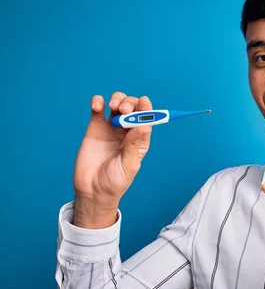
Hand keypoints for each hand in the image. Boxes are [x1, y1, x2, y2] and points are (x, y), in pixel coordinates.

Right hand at [72, 92, 152, 227]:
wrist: (92, 189)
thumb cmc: (115, 181)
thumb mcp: (128, 165)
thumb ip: (134, 145)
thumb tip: (145, 125)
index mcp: (140, 140)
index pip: (147, 119)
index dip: (147, 108)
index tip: (144, 102)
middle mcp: (127, 131)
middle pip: (132, 107)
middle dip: (130, 103)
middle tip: (123, 110)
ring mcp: (111, 127)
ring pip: (117, 103)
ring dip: (117, 99)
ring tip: (113, 107)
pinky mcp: (95, 127)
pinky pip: (98, 108)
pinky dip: (98, 101)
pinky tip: (97, 105)